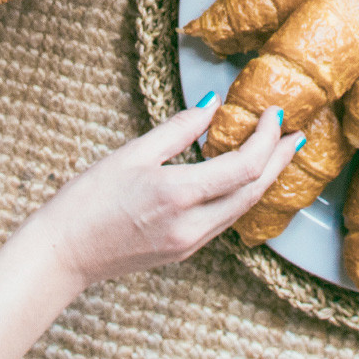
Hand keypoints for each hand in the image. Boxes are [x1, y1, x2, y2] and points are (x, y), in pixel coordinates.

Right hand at [30, 97, 303, 287]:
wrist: (63, 253)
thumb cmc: (88, 199)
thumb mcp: (131, 154)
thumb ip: (177, 129)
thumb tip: (211, 105)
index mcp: (178, 194)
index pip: (243, 166)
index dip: (266, 138)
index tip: (274, 113)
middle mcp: (192, 225)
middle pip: (253, 192)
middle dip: (279, 161)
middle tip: (295, 134)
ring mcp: (190, 243)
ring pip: (243, 209)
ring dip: (265, 180)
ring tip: (279, 153)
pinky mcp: (183, 251)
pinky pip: (225, 221)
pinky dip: (242, 196)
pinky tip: (244, 179)